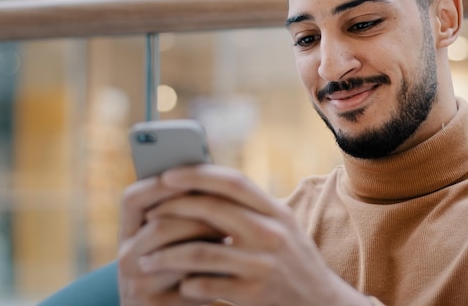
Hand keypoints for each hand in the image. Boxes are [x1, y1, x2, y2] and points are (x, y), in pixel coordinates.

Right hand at [118, 176, 224, 305]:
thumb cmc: (177, 265)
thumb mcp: (172, 238)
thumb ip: (183, 212)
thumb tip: (213, 178)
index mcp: (128, 232)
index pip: (133, 199)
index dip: (159, 184)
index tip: (189, 174)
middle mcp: (126, 257)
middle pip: (160, 226)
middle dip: (198, 216)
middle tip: (229, 209)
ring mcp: (138, 284)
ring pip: (177, 255)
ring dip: (208, 243)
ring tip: (232, 234)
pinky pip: (190, 284)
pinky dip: (213, 273)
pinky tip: (229, 266)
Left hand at [137, 164, 372, 305]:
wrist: (320, 302)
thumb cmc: (292, 258)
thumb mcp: (281, 225)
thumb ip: (250, 206)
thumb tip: (204, 183)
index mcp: (275, 211)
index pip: (232, 181)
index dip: (197, 175)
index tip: (168, 175)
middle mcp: (271, 233)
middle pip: (211, 210)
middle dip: (173, 209)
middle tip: (149, 214)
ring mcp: (262, 263)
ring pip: (200, 251)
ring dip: (166, 255)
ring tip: (146, 258)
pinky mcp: (254, 293)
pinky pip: (206, 285)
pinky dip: (186, 284)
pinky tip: (179, 284)